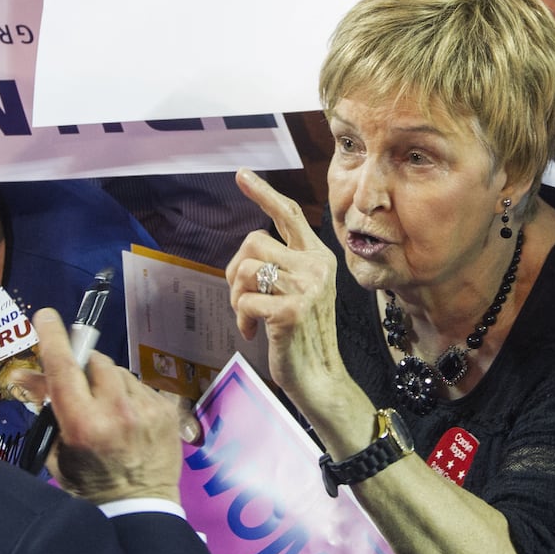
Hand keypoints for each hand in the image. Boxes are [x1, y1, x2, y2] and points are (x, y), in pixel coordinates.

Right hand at [29, 309, 184, 504]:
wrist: (139, 510)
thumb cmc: (89, 486)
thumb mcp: (57, 450)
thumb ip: (47, 409)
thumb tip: (25, 375)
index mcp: (84, 424)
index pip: (64, 367)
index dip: (52, 337)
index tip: (45, 316)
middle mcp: (118, 410)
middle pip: (94, 362)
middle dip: (82, 368)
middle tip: (78, 386)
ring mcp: (147, 408)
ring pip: (119, 372)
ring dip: (106, 381)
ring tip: (104, 408)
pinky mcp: (167, 410)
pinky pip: (140, 386)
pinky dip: (128, 394)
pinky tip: (127, 417)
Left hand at [225, 169, 350, 412]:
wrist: (319, 378)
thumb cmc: (302, 337)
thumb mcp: (299, 292)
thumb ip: (283, 266)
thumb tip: (248, 251)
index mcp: (319, 258)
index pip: (289, 215)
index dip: (264, 192)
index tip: (241, 175)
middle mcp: (316, 266)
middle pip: (253, 241)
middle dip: (235, 270)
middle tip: (241, 297)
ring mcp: (305, 287)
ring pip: (245, 269)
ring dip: (236, 297)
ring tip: (249, 317)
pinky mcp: (291, 310)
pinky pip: (245, 300)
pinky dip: (241, 319)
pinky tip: (253, 333)